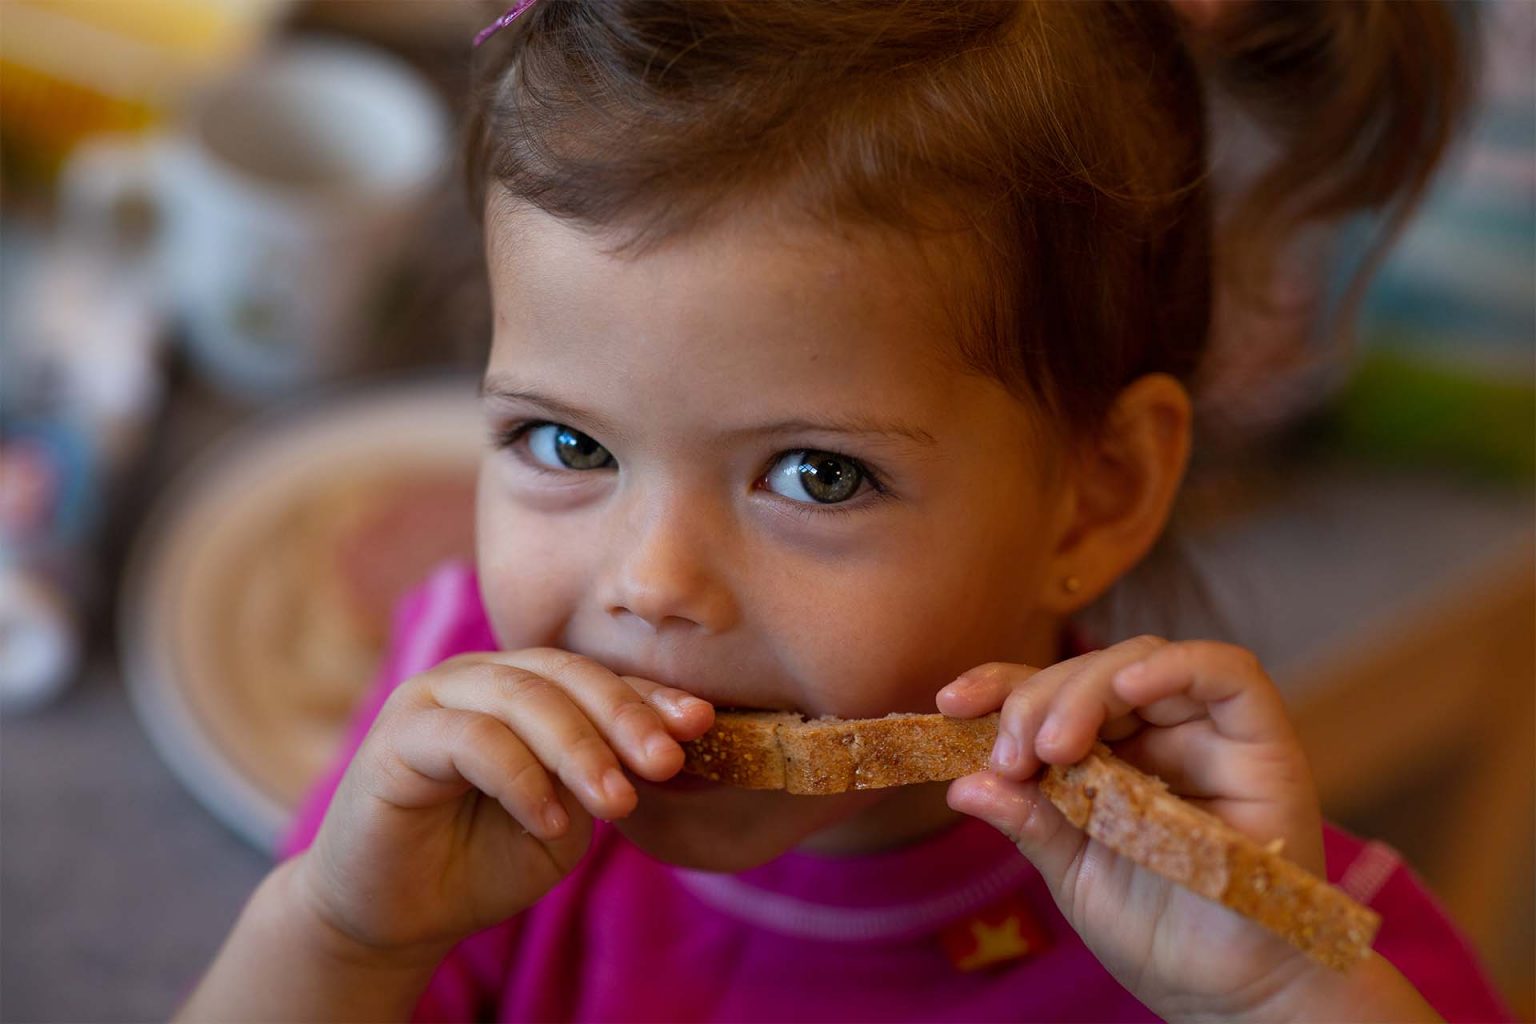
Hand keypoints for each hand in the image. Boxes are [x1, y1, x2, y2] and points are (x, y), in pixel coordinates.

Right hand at [290, 649, 713, 963]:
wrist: (398, 913)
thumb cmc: (483, 859)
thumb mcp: (564, 818)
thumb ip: (602, 777)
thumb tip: (668, 745)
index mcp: (525, 686)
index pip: (597, 679)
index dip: (650, 698)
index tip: (702, 725)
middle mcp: (481, 677)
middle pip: (566, 675)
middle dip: (624, 717)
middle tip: (666, 762)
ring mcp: (435, 696)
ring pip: (525, 699)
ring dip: (580, 751)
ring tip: (619, 804)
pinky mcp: (398, 734)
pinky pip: (473, 740)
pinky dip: (522, 779)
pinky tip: (551, 822)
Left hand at [940, 635, 1334, 1019]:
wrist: (1230, 998)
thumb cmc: (1156, 933)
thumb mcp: (1072, 872)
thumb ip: (1028, 820)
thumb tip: (961, 784)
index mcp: (1109, 756)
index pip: (1050, 694)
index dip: (1000, 685)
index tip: (951, 705)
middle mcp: (1160, 735)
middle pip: (1092, 671)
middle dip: (1038, 699)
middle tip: (1014, 757)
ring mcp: (1211, 736)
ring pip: (1144, 661)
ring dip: (1088, 688)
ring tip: (1055, 746)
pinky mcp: (1264, 743)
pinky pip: (1229, 673)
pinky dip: (1173, 668)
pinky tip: (1128, 688)